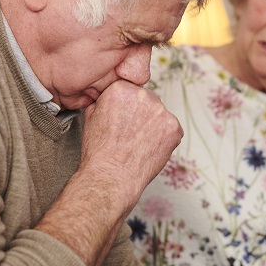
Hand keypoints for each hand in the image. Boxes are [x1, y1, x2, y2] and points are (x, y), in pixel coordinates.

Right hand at [80, 80, 182, 208]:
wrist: (111, 176)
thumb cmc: (100, 152)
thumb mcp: (91, 116)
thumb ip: (103, 100)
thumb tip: (108, 98)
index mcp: (121, 89)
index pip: (131, 89)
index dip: (127, 105)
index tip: (124, 117)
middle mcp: (143, 95)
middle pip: (148, 99)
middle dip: (142, 113)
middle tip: (131, 132)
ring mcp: (161, 111)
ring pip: (160, 114)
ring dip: (154, 125)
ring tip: (139, 142)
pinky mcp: (174, 128)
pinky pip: (172, 129)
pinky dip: (165, 138)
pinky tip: (149, 147)